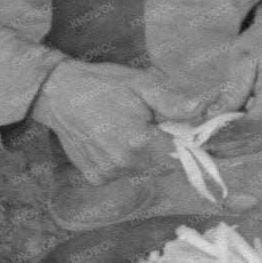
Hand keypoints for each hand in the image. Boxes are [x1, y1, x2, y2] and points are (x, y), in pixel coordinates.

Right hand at [29, 60, 204, 184]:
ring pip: (144, 170)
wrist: (58, 95)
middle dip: (165, 147)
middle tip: (150, 123)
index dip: (186, 145)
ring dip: (145, 154)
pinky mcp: (96, 178)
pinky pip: (123, 173)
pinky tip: (112, 140)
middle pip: (163, 165)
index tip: (181, 130)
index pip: (181, 157)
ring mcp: (108, 174)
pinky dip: (124, 160)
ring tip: (128, 129)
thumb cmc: (102, 85)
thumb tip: (203, 109)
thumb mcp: (141, 84)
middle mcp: (123, 165)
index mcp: (138, 143)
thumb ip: (173, 101)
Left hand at [205, 0, 261, 158]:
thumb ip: (230, 93)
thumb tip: (209, 118)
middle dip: (226, 145)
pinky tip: (223, 134)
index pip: (251, 124)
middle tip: (198, 144)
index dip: (225, 136)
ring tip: (206, 141)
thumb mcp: (241, 61)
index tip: (200, 139)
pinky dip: (244, 136)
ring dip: (233, 144)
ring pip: (260, 140)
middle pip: (256, 139)